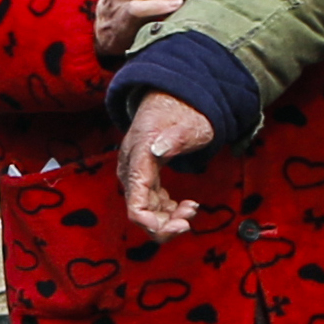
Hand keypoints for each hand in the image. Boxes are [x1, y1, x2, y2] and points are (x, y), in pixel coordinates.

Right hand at [117, 92, 219, 240]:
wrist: (176, 96)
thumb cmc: (185, 110)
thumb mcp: (189, 123)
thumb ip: (175, 137)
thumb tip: (158, 151)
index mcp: (139, 156)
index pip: (136, 203)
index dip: (153, 223)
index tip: (181, 227)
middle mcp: (132, 168)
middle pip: (139, 212)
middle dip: (164, 225)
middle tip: (190, 220)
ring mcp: (137, 173)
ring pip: (145, 210)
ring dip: (168, 218)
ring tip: (192, 209)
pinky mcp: (145, 176)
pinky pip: (151, 202)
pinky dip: (168, 210)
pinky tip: (186, 206)